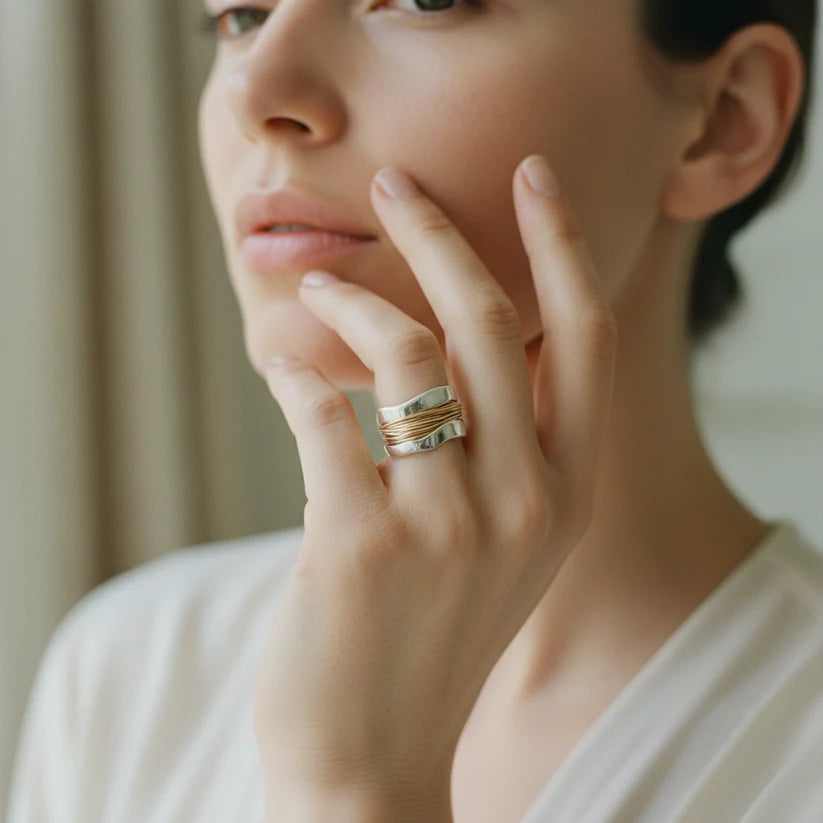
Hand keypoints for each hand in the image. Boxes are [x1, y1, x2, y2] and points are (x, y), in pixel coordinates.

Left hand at [255, 155, 617, 817]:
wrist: (373, 758)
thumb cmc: (430, 634)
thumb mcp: (500, 542)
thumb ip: (502, 446)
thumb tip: (449, 335)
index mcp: (568, 492)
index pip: (582, 337)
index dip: (560, 246)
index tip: (532, 178)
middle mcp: (523, 499)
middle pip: (487, 318)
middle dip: (437, 231)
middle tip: (394, 187)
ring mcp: (446, 522)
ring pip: (399, 349)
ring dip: (345, 302)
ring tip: (311, 294)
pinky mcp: (358, 542)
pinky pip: (321, 408)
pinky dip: (290, 369)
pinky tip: (277, 363)